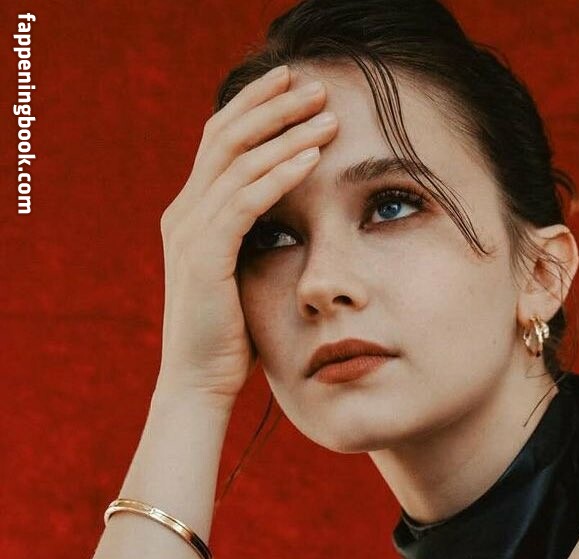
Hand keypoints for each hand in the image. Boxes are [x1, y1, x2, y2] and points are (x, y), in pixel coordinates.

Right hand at [155, 63, 338, 404]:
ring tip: (327, 114)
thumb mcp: (245, 279)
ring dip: (286, 132)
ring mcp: (190, 230)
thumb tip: (293, 226)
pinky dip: (280, 173)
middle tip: (317, 86)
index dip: (256, 108)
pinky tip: (312, 157)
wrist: (199, 385)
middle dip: (273, 105)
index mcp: (191, 213)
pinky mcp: (205, 253)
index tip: (294, 87)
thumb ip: (257, 244)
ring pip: (239, 160)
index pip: (221, 141)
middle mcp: (184, 212)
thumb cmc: (231, 341)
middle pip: (227, 135)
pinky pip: (246, 199)